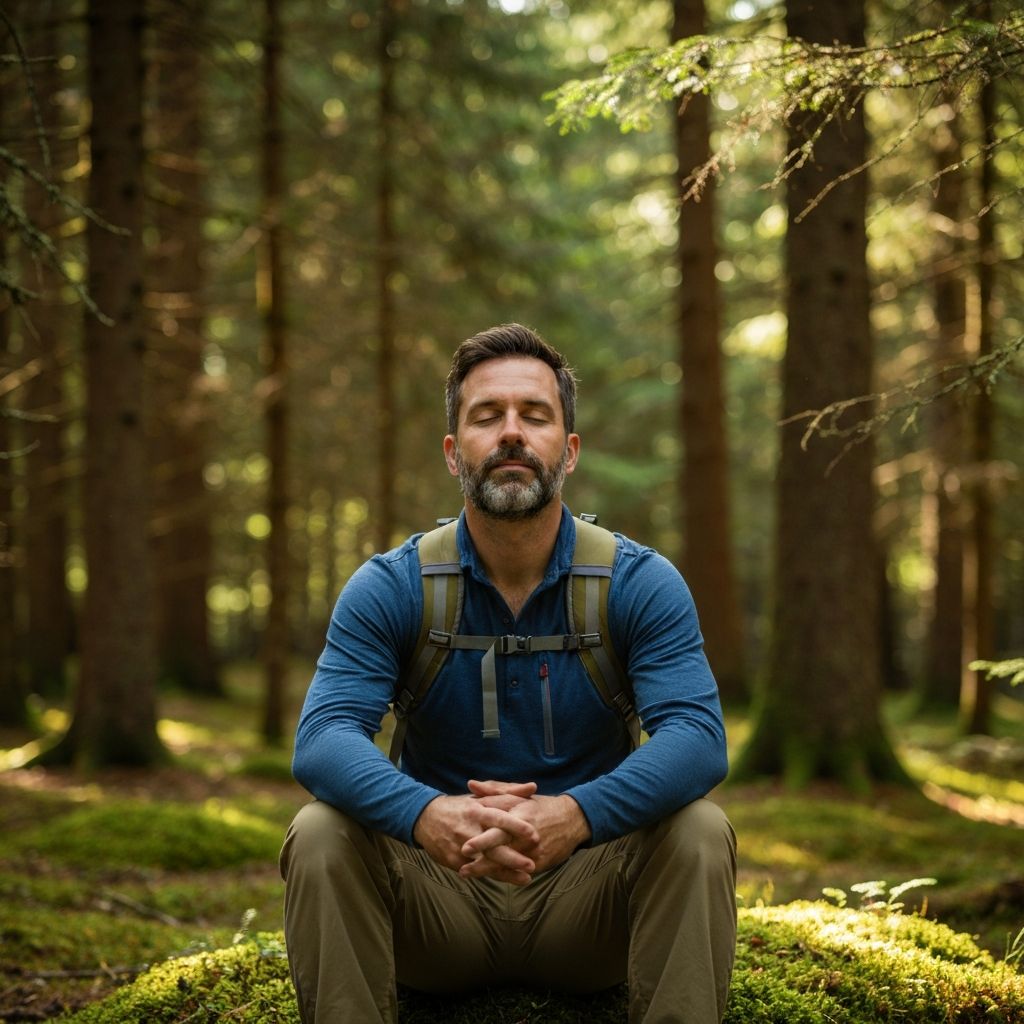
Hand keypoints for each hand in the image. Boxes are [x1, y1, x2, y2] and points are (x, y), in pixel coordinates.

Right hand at [413, 791, 538, 884]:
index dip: (515, 826)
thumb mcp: (481, 795)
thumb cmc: (460, 807)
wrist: (425, 818)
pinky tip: (508, 880)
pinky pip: (476, 870)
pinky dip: (492, 876)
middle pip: (492, 845)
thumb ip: (508, 791)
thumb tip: (533, 787)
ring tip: (526, 879)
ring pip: (486, 862)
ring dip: (506, 872)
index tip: (533, 834)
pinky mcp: (454, 860)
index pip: (498, 818)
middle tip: (532, 865)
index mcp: (476, 810)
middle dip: (512, 857)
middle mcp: (468, 829)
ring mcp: (460, 847)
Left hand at [459, 781, 590, 880]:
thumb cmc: (540, 806)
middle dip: (482, 856)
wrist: (572, 821)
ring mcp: (533, 851)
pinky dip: (503, 874)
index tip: (464, 844)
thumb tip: (470, 785)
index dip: (482, 836)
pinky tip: (487, 877)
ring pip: (507, 863)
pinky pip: (519, 872)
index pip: (498, 825)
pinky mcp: (539, 863)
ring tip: (465, 871)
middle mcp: (525, 834)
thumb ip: (493, 792)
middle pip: (501, 846)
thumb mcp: (518, 796)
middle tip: (463, 861)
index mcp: (520, 814)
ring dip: (486, 869)